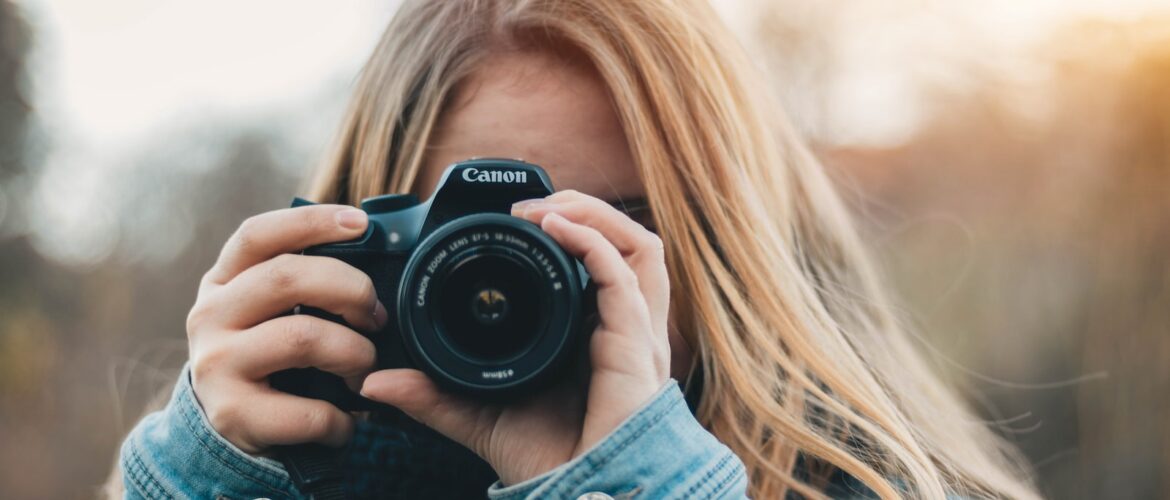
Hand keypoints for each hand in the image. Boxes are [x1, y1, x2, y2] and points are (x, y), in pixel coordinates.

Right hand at [186, 205, 387, 453]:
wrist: (229, 423)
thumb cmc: (269, 352)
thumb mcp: (273, 308)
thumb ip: (307, 277)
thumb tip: (374, 246)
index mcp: (224, 280)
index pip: (258, 235)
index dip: (311, 222)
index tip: (361, 223)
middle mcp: (211, 315)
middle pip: (287, 277)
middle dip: (351, 290)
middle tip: (377, 317)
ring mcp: (216, 364)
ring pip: (303, 338)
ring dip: (355, 354)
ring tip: (364, 369)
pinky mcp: (232, 414)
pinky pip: (308, 411)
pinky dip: (341, 419)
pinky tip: (346, 420)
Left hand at [360, 190, 672, 485]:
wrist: (580, 493)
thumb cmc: (547, 460)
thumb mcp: (477, 415)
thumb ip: (432, 395)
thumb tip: (374, 383)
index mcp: (595, 334)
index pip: (600, 267)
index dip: (570, 233)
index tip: (513, 221)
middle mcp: (623, 327)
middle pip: (629, 243)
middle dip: (585, 210)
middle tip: (529, 205)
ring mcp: (637, 332)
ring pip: (641, 245)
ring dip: (595, 213)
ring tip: (546, 206)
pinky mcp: (637, 341)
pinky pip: (625, 274)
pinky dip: (592, 239)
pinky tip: (555, 226)